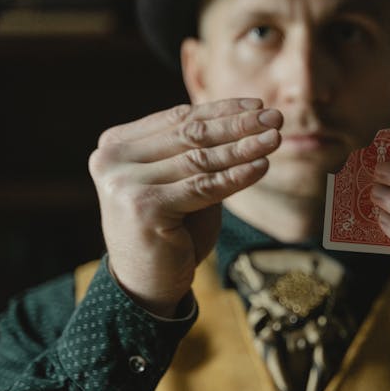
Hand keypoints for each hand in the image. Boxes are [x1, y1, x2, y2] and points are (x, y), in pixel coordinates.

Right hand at [89, 99, 282, 316]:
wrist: (146, 285)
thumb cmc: (170, 231)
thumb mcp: (180, 182)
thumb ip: (196, 152)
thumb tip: (242, 117)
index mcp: (117, 144)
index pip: (178, 118)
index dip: (221, 109)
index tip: (258, 105)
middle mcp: (113, 159)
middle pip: (190, 135)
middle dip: (238, 124)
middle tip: (276, 117)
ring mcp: (124, 183)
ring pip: (199, 159)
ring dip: (243, 147)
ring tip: (275, 139)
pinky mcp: (143, 207)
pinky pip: (203, 186)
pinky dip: (236, 176)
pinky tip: (262, 166)